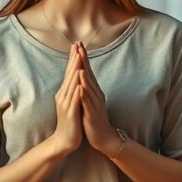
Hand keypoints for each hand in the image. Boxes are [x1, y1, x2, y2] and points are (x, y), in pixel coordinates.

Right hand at [50, 43, 83, 155]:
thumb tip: (75, 78)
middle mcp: (63, 96)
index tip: (76, 45)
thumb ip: (72, 91)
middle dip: (74, 59)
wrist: (64, 141)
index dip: (73, 58)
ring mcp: (66, 104)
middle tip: (77, 45)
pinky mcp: (70, 113)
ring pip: (71, 84)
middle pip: (69, 74)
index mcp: (64, 93)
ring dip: (75, 71)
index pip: (69, 72)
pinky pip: (74, 100)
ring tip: (79, 58)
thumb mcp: (71, 103)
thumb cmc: (70, 122)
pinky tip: (80, 83)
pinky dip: (77, 90)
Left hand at [77, 42, 122, 157]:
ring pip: (89, 87)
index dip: (83, 57)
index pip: (87, 70)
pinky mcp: (92, 114)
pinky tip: (80, 88)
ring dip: (84, 75)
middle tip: (79, 46)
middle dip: (84, 60)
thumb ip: (86, 87)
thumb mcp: (89, 99)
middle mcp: (96, 94)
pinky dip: (85, 95)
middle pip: (89, 74)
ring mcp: (95, 104)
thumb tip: (82, 73)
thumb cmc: (94, 118)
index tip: (77, 44)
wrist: (103, 137)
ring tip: (79, 64)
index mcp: (94, 90)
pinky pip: (88, 103)